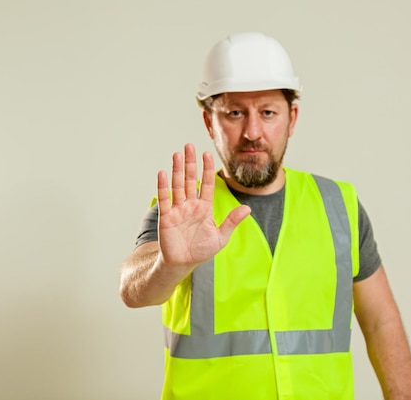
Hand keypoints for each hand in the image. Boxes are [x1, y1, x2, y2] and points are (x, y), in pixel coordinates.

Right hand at [157, 143, 250, 267]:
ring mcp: (178, 209)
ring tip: (177, 154)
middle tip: (189, 146)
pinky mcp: (166, 217)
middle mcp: (190, 204)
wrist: (184, 264)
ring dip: (177, 170)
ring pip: (177, 185)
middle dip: (190, 163)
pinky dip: (163, 186)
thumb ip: (232, 221)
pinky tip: (163, 173)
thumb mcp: (221, 237)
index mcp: (204, 207)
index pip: (207, 183)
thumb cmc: (201, 250)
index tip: (207, 153)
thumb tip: (248, 209)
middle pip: (190, 179)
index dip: (207, 169)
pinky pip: (165, 199)